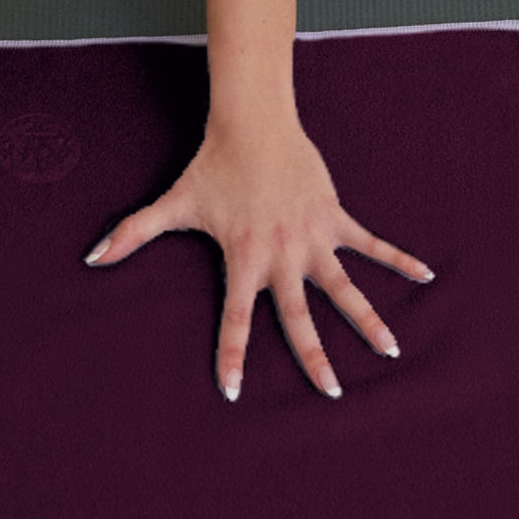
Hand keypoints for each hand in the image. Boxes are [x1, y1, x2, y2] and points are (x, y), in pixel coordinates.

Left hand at [83, 112, 432, 400]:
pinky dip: (398, 258)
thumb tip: (91, 258)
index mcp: (242, 259)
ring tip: (391, 351)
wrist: (251, 124)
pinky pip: (370, 243)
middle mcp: (280, 256)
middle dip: (314, 358)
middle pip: (299, 317)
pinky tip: (427, 274)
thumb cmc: (210, 167)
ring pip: (344, 288)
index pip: (235, 319)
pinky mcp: (333, 216)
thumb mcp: (172, 204)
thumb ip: (132, 234)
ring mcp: (311, 237)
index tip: (232, 393)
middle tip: (332, 394)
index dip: (232, 356)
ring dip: (368, 319)